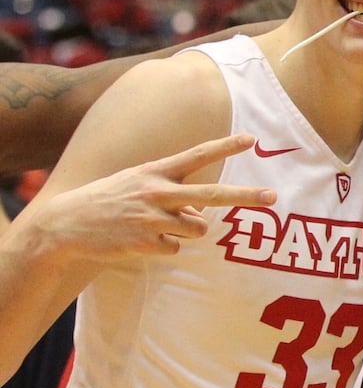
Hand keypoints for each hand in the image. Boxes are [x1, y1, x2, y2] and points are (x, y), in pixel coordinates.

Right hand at [28, 133, 274, 259]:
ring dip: (185, 231)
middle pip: (212, 194)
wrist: (64, 225)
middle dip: (245, 196)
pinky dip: (164, 247)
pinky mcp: (146, 242)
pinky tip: (139, 240)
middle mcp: (157, 192)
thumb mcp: (136, 183)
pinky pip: (176, 249)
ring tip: (153, 226)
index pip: (196, 155)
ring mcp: (152, 218)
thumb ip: (172, 193)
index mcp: (155, 172)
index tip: (251, 138)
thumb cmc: (107, 201)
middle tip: (273, 197)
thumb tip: (203, 218)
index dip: (225, 145)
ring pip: (197, 229)